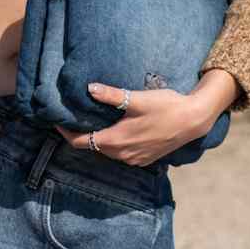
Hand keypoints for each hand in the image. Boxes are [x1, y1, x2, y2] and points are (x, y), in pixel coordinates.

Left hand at [54, 71, 234, 166]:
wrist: (193, 120)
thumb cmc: (166, 107)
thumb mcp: (137, 99)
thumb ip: (111, 95)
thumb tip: (88, 88)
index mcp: (116, 140)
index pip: (81, 142)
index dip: (65, 133)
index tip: (56, 122)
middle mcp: (122, 154)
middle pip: (93, 147)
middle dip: (81, 135)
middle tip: (73, 119)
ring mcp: (134, 160)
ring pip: (108, 152)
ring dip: (99, 140)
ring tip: (94, 123)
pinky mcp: (145, 159)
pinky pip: (122, 154)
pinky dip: (115, 144)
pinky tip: (118, 131)